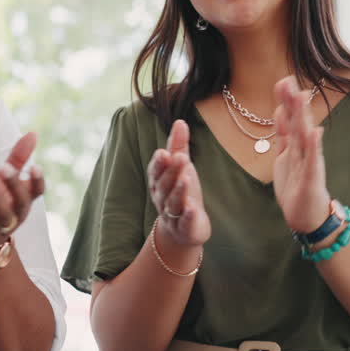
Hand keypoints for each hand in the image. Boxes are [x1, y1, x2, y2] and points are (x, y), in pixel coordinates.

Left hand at [0, 132, 45, 258]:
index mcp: (23, 201)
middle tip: (4, 168)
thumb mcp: (4, 181)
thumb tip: (32, 134)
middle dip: (14, 185)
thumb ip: (17, 158)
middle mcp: (16, 215)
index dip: (38, 181)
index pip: (37, 192)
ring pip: (2, 214)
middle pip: (21, 202)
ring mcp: (1, 228)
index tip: (35, 166)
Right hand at [146, 119, 210, 246]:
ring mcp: (173, 214)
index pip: (156, 171)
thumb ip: (179, 146)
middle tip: (180, 158)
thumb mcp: (181, 167)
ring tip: (186, 179)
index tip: (164, 152)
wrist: (183, 229)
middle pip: (164, 184)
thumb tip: (180, 121)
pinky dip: (188, 217)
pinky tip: (193, 209)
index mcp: (158, 182)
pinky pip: (185, 223)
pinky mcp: (185, 228)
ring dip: (178, 191)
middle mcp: (162, 198)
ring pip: (173, 202)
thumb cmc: (180, 192)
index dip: (159, 163)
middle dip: (171, 172)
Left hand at [272, 76, 331, 232]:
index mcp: (294, 146)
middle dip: (292, 102)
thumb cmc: (297, 187)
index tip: (283, 81)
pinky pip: (313, 161)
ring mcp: (309, 163)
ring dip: (303, 117)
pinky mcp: (311, 178)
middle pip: (297, 122)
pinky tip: (315, 132)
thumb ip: (283, 135)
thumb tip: (280, 110)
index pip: (289, 120)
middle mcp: (303, 151)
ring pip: (304, 136)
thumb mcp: (285, 157)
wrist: (307, 217)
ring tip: (302, 97)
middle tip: (288, 81)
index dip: (286, 102)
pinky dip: (314, 146)